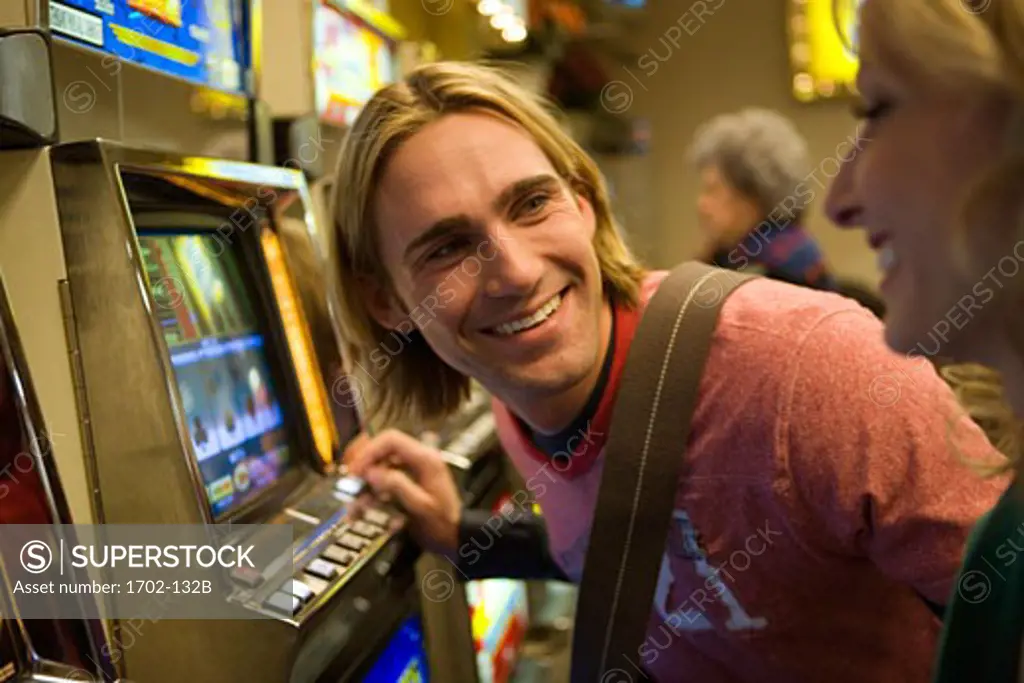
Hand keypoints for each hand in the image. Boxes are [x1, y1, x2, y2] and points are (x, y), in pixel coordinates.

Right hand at [344, 429, 462, 555]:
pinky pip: (384, 480)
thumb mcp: (420, 506)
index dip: (370, 451)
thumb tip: (372, 472)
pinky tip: (364, 507)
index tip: (356, 469)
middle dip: (364, 465)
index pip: (391, 439)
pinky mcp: (408, 481)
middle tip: (351, 481)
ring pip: (381, 465)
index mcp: (425, 459)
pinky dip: (373, 492)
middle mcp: (419, 460)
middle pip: (383, 448)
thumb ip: (396, 485)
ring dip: (366, 482)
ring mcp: (413, 470)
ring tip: (357, 503)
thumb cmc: (443, 524)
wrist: (454, 538)